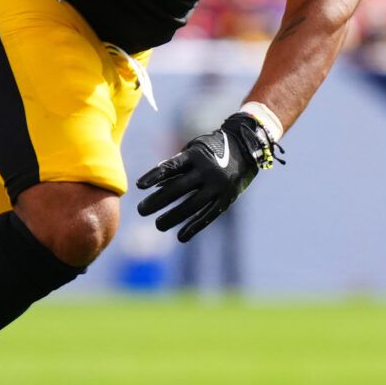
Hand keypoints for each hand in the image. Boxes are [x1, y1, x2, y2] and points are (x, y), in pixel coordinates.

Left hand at [135, 112, 280, 241]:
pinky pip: (208, 215)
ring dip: (173, 217)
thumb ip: (177, 165)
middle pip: (178, 189)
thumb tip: (155, 184)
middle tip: (141, 210)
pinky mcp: (226, 198)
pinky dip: (194, 226)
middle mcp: (207, 170)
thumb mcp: (195, 148)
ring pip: (192, 205)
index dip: (154, 176)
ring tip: (158, 225)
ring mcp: (218, 185)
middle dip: (158, 201)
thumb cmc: (212, 148)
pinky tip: (181, 236)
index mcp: (196, 155)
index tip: (139, 186)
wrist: (246, 147)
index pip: (171, 167)